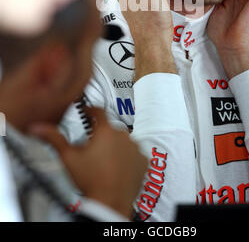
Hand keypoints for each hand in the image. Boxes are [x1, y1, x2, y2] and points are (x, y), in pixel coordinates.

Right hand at [30, 108, 146, 218]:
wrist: (110, 203)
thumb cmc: (90, 180)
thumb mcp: (68, 157)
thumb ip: (54, 138)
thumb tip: (39, 127)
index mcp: (106, 130)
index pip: (99, 111)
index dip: (91, 110)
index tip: (87, 111)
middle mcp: (123, 135)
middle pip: (111, 129)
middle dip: (101, 135)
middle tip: (91, 148)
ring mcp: (136, 148)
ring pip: (123, 141)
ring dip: (115, 146)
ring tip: (104, 162)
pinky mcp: (144, 161)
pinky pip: (134, 154)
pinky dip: (127, 158)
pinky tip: (117, 167)